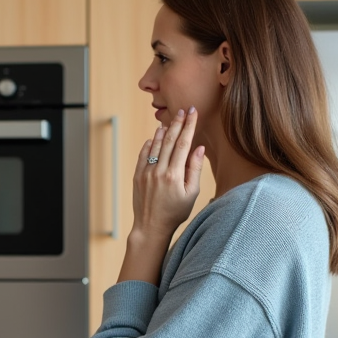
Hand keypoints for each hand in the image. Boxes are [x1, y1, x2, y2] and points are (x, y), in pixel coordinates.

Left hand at [117, 108, 205, 284]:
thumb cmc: (175, 212)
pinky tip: (155, 137)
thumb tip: (199, 148)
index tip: (193, 113)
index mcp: (174, 175)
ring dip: (163, 131)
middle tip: (183, 110)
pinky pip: (144, 154)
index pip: (183, 144)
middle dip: (178, 123)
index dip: (189, 126)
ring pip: (155, 145)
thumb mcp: (191, 193)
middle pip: (169, 140)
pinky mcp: (138, 175)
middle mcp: (159, 171)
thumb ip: (195, 169)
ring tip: (171, 121)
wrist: (151, 226)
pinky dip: (149, 143)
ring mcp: (146, 172)